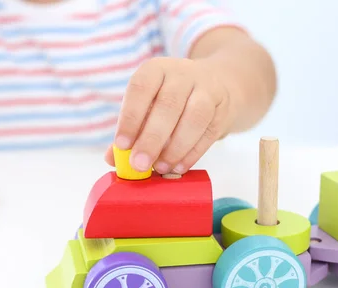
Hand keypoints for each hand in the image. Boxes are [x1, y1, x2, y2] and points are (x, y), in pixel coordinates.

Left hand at [105, 57, 231, 173]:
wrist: (218, 83)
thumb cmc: (172, 99)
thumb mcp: (149, 104)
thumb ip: (131, 130)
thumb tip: (113, 159)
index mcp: (156, 69)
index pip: (141, 88)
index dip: (130, 117)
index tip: (122, 144)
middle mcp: (182, 74)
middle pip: (168, 105)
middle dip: (152, 138)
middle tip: (139, 165)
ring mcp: (207, 89)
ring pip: (194, 117)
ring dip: (176, 147)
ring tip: (161, 168)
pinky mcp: (223, 108)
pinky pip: (209, 132)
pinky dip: (193, 153)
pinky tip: (179, 167)